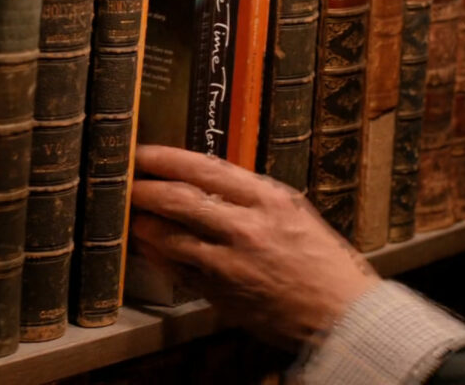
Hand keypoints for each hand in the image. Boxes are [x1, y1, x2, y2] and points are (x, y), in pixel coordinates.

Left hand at [129, 145, 379, 347]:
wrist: (340, 312)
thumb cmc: (321, 260)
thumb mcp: (292, 211)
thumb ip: (250, 195)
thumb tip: (204, 180)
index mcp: (268, 199)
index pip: (204, 168)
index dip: (165, 158)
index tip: (142, 153)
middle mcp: (247, 227)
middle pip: (178, 199)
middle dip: (143, 189)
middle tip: (125, 184)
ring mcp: (230, 263)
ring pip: (170, 236)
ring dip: (143, 224)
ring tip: (132, 216)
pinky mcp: (221, 294)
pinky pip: (176, 269)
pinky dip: (157, 255)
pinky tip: (148, 247)